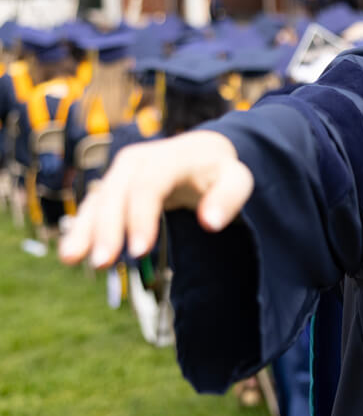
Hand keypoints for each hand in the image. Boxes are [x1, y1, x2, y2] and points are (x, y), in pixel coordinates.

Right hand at [58, 130, 252, 268]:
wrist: (204, 152)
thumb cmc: (222, 171)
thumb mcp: (238, 179)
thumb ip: (229, 198)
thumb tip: (211, 223)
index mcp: (169, 157)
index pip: (149, 186)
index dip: (141, 218)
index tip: (139, 251)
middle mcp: (138, 161)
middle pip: (116, 194)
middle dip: (108, 229)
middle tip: (103, 263)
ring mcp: (121, 174)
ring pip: (98, 200)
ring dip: (85, 230)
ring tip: (72, 259)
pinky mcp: (113, 188)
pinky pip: (93, 207)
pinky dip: (82, 229)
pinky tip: (71, 253)